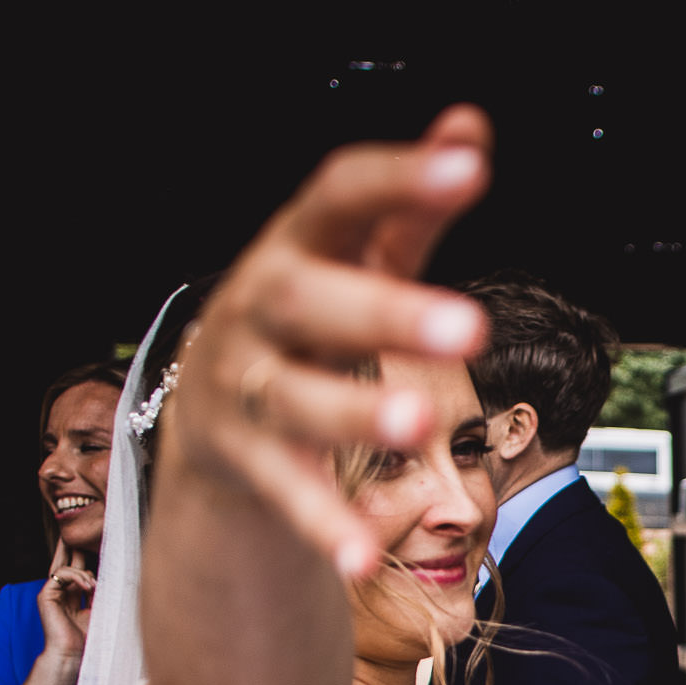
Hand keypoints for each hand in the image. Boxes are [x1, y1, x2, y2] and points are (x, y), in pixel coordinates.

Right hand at [35, 538, 95, 660]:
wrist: (72, 655)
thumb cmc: (89, 638)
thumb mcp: (101, 609)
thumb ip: (102, 591)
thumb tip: (114, 572)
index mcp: (74, 595)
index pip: (80, 568)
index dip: (87, 554)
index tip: (98, 539)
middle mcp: (62, 591)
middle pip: (68, 560)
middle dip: (76, 545)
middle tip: (83, 529)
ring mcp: (52, 592)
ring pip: (66, 565)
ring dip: (85, 572)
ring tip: (94, 586)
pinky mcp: (46, 594)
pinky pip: (61, 573)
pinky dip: (77, 576)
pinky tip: (89, 587)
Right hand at [156, 105, 492, 577]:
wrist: (213, 425)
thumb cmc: (306, 329)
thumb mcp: (350, 264)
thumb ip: (409, 208)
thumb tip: (470, 127)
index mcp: (293, 250)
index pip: (337, 198)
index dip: (399, 181)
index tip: (469, 170)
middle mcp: (257, 313)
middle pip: (311, 302)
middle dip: (385, 310)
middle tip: (472, 325)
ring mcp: (242, 390)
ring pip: (294, 400)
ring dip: (355, 411)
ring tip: (421, 422)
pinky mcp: (242, 464)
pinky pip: (286, 496)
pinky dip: (326, 525)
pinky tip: (366, 557)